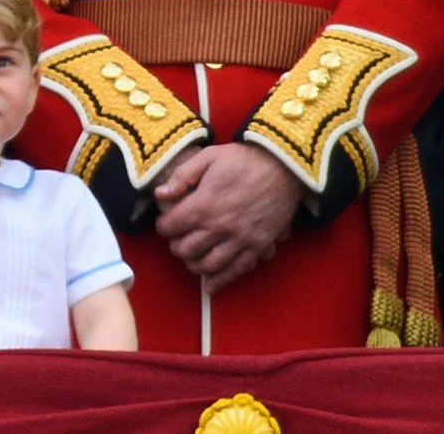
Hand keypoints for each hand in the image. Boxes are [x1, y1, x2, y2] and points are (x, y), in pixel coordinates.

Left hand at [153, 143, 306, 291]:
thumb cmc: (243, 160)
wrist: (284, 168)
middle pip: (186, 250)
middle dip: (177, 247)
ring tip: (191, 258)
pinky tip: (210, 285)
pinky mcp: (258, 247)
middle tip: (178, 241)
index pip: (171, 228)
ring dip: (194, 265)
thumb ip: (181, 176)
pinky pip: (236, 271)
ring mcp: (240, 240)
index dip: (163, 227)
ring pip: (208, 265)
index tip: (165, 224)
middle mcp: (219, 227)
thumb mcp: (208, 157)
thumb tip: (159, 194)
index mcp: (203, 205)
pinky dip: (221, 281)